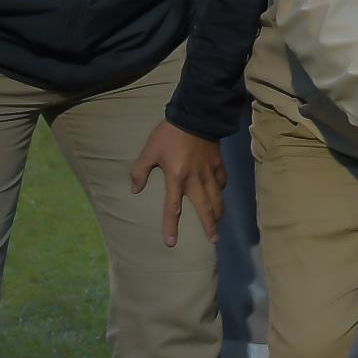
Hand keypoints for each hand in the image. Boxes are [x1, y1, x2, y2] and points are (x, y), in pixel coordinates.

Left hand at [127, 122, 226, 248]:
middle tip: (214, 240)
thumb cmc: (168, 134)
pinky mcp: (217, 162)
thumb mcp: (149, 151)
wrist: (195, 115)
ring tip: (219, 223)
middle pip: (204, 207)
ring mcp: (209, 171)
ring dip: (218, 212)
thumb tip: (135, 190)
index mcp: (176, 178)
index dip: (171, 226)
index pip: (172, 207)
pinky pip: (221, 180)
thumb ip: (140, 171)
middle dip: (209, 225)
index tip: (171, 242)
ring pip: (217, 196)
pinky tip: (220, 193)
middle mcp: (195, 179)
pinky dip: (221, 189)